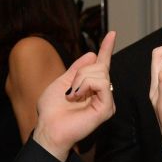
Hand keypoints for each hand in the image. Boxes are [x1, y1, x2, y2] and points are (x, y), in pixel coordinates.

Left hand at [33, 31, 116, 159]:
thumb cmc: (52, 109)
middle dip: (81, 72)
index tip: (112, 34)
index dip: (106, 48)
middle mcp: (102, 92)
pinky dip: (86, 86)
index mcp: (91, 86)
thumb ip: (77, 69)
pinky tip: (77, 96)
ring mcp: (106, 101)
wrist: (48, 127)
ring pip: (101, 74)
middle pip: (100, 66)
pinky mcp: (107, 108)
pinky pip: (102, 84)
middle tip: (70, 90)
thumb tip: (93, 54)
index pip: (102, 64)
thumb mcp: (62, 82)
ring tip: (72, 96)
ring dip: (81, 80)